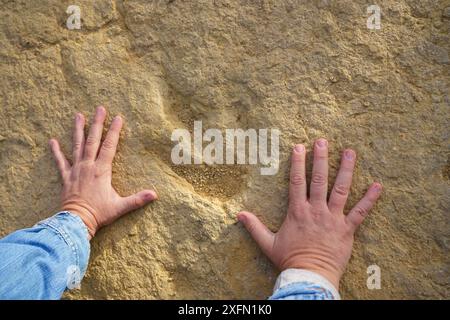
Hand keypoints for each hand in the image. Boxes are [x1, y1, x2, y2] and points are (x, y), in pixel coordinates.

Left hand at [49, 107, 157, 238]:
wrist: (76, 222)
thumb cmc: (99, 214)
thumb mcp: (120, 207)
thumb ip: (137, 200)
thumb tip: (155, 195)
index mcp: (102, 170)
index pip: (109, 146)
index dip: (114, 131)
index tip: (118, 117)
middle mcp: (88, 166)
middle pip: (93, 140)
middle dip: (97, 124)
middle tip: (100, 108)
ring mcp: (76, 170)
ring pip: (77, 146)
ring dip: (78, 130)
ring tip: (78, 115)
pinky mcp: (66, 177)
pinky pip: (60, 162)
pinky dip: (56, 151)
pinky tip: (52, 141)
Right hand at [238, 139, 381, 288]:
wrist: (310, 277)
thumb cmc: (289, 260)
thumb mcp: (268, 243)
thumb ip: (254, 227)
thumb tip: (238, 214)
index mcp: (298, 211)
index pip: (297, 182)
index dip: (298, 163)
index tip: (299, 147)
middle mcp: (316, 210)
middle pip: (318, 180)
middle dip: (320, 158)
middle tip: (323, 141)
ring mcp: (333, 219)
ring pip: (340, 189)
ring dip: (346, 169)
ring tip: (350, 152)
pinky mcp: (347, 229)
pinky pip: (360, 212)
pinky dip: (370, 199)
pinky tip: (378, 186)